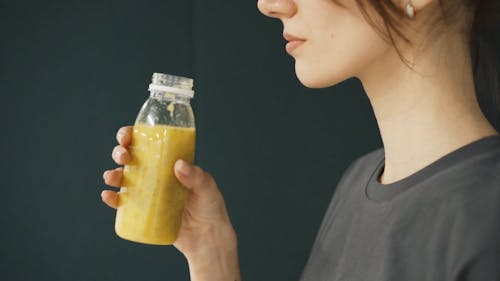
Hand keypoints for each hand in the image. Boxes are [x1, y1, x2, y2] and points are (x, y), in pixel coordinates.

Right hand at [101, 126, 240, 280]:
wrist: (206, 237)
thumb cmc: (210, 207)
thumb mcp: (207, 188)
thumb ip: (196, 176)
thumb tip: (178, 165)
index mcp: (170, 161)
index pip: (149, 142)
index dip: (133, 135)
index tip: (127, 136)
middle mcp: (156, 173)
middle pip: (131, 157)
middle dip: (120, 152)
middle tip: (123, 156)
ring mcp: (147, 192)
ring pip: (123, 178)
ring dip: (113, 174)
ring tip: (112, 177)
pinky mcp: (142, 211)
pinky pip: (123, 203)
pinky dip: (112, 198)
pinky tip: (108, 196)